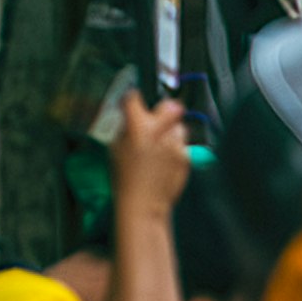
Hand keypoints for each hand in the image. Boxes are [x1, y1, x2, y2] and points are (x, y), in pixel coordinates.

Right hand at [106, 87, 186, 217]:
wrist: (144, 203)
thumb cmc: (125, 177)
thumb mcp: (115, 147)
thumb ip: (125, 127)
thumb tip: (130, 115)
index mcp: (137, 127)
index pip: (135, 97)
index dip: (132, 99)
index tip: (132, 102)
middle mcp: (159, 132)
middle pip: (171, 106)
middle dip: (165, 109)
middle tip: (158, 118)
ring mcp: (175, 145)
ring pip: (179, 126)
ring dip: (172, 131)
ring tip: (161, 145)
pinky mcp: (186, 157)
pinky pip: (183, 145)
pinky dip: (176, 148)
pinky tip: (165, 160)